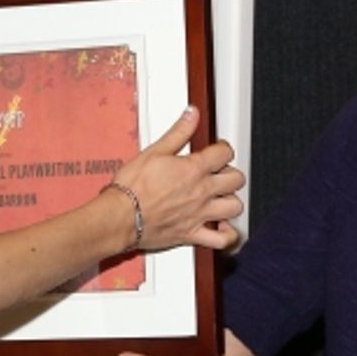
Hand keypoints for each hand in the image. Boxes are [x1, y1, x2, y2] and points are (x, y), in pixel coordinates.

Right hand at [115, 108, 244, 250]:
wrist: (120, 216)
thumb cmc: (132, 187)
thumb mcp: (154, 151)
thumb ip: (178, 132)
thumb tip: (191, 115)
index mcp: (194, 169)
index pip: (224, 153)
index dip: (223, 148)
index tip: (218, 150)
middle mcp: (201, 192)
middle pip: (236, 179)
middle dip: (231, 172)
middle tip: (220, 172)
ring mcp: (199, 214)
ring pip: (234, 207)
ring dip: (231, 200)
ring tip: (221, 196)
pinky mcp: (192, 234)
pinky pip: (221, 240)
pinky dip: (227, 235)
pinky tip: (222, 227)